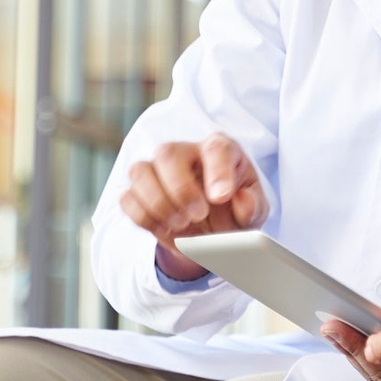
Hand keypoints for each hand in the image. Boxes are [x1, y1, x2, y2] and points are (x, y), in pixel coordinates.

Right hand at [116, 134, 267, 281]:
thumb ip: (252, 207)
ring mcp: (157, 170)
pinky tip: (165, 230)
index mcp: (220, 150)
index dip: (217, 171)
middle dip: (180, 188)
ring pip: (140, 171)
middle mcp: (186, 153)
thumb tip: (242, 200)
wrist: (214, 231)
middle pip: (168, 153)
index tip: (221, 198)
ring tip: (180, 224)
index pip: (215, 148)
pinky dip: (143, 217)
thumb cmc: (236, 212)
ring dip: (158, 203)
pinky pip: (127, 197)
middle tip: (198, 215)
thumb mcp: (254, 213)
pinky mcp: (138, 191)